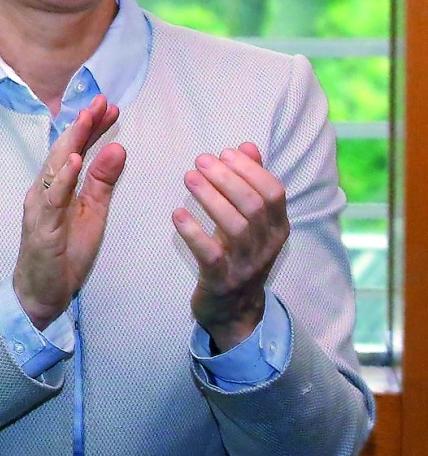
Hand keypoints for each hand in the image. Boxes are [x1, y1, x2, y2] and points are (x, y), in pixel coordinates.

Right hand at [12, 95, 126, 328]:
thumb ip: (102, 182)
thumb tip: (118, 149)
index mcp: (59, 186)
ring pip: (55, 168)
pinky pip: (52, 198)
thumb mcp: (94, 213)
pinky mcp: (41, 226)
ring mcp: (40, 206)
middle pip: (64, 151)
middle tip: (101, 101)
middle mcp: (44, 189)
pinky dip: (62, 178)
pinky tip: (73, 161)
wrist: (43, 292)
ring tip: (87, 119)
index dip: (93, 128)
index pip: (77, 149)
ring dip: (72, 142)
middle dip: (83, 125)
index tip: (112, 107)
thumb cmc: (65, 252)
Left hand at [172, 142, 289, 351]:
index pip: (274, 192)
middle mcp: (267, 245)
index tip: (225, 153)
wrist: (234, 309)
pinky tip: (177, 213)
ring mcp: (246, 264)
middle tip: (199, 161)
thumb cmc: (239, 253)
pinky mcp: (222, 280)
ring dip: (210, 198)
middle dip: (226, 178)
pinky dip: (193, 231)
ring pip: (234, 227)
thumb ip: (251, 182)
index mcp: (278, 227)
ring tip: (188, 178)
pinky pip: (210, 253)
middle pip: (253, 205)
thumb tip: (247, 146)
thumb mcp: (252, 221)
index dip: (250, 170)